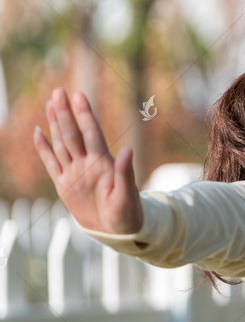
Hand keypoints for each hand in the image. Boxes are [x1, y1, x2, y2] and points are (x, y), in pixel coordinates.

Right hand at [33, 88, 142, 235]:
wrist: (116, 230)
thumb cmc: (127, 212)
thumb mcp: (128, 195)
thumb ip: (125, 172)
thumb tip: (128, 149)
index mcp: (102, 164)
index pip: (91, 134)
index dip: (85, 115)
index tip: (79, 96)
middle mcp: (86, 163)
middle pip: (73, 134)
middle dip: (65, 113)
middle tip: (59, 91)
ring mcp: (74, 172)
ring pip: (61, 144)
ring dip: (56, 124)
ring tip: (51, 103)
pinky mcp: (63, 184)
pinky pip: (51, 163)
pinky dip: (44, 148)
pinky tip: (38, 131)